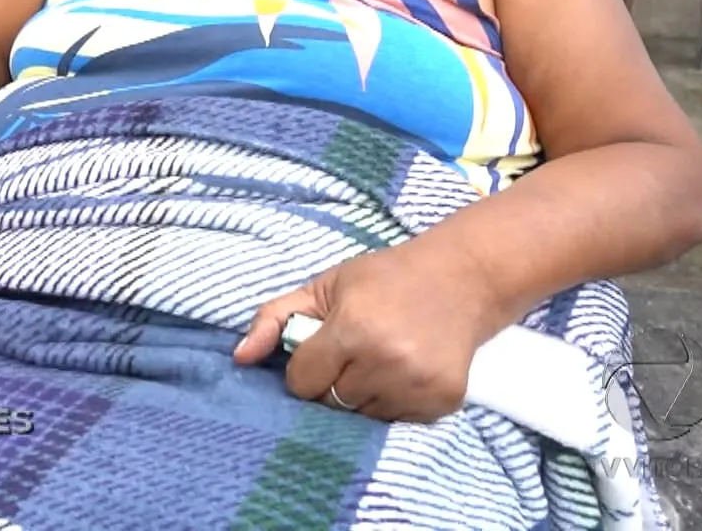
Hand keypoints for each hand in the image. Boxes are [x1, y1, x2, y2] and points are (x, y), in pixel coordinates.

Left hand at [232, 241, 505, 422]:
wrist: (462, 279)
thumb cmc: (384, 280)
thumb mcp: (324, 286)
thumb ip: (274, 318)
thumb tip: (238, 358)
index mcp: (353, 329)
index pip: (303, 381)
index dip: (305, 367)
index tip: (321, 349)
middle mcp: (387, 361)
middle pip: (330, 403)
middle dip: (331, 383)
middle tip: (351, 353)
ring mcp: (418, 385)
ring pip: (361, 417)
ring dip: (361, 396)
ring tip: (378, 361)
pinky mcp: (443, 401)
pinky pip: (396, 422)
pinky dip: (392, 404)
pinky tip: (402, 373)